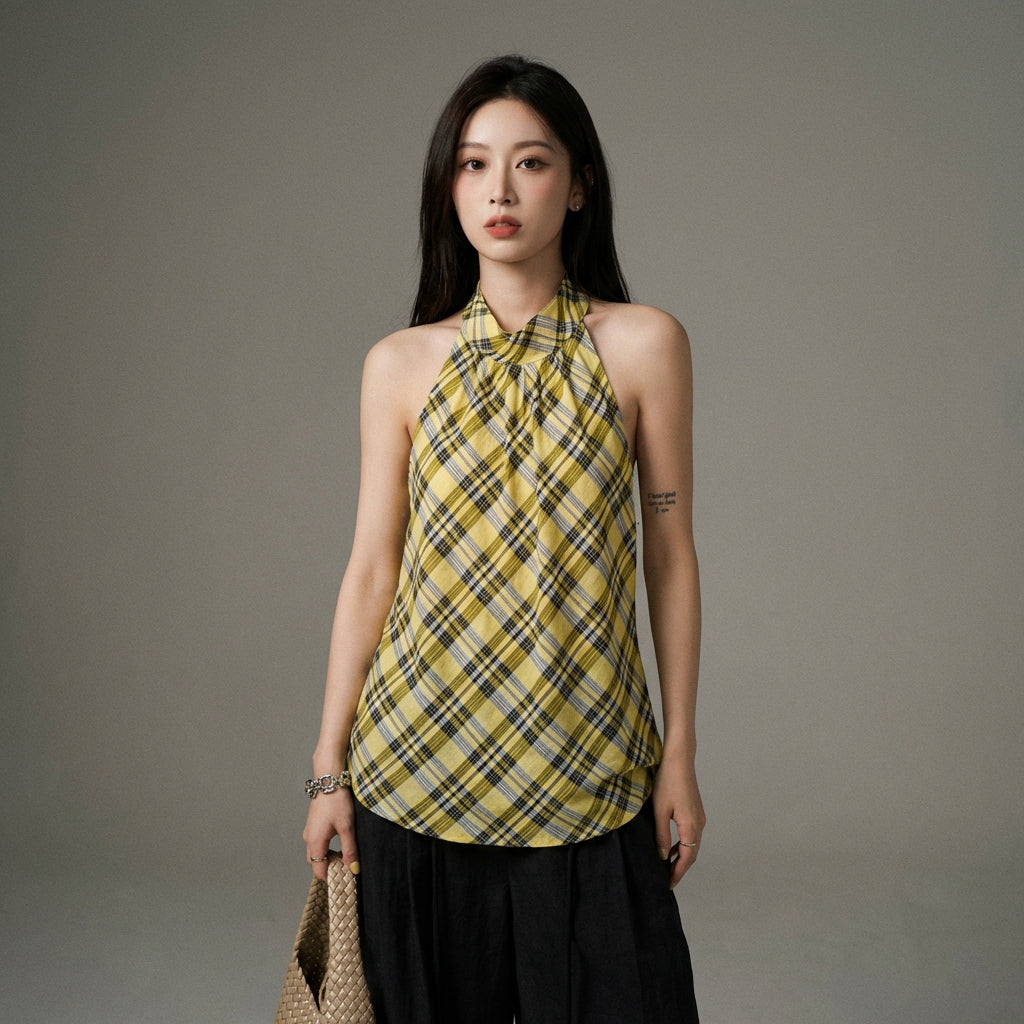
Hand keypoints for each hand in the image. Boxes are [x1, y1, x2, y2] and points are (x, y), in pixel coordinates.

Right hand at [302, 785, 359, 880]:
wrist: (328, 779)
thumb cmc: (337, 801)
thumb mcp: (347, 827)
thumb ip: (349, 849)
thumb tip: (353, 869)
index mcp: (315, 842)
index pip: (319, 870)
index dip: (330, 878)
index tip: (344, 882)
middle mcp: (309, 838)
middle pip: (315, 862)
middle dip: (328, 869)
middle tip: (345, 871)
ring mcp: (310, 830)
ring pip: (315, 852)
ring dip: (327, 858)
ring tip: (344, 857)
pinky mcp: (313, 823)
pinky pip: (316, 842)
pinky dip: (325, 848)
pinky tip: (339, 843)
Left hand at [652, 755, 704, 887]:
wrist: (679, 760)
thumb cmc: (668, 782)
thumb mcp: (660, 811)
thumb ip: (662, 835)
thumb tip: (663, 855)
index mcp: (691, 826)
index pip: (687, 858)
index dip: (678, 873)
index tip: (669, 884)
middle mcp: (699, 824)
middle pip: (692, 854)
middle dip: (680, 868)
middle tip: (668, 880)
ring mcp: (699, 817)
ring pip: (693, 844)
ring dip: (682, 856)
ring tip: (668, 866)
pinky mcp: (696, 811)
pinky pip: (691, 834)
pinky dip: (683, 844)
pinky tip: (672, 846)